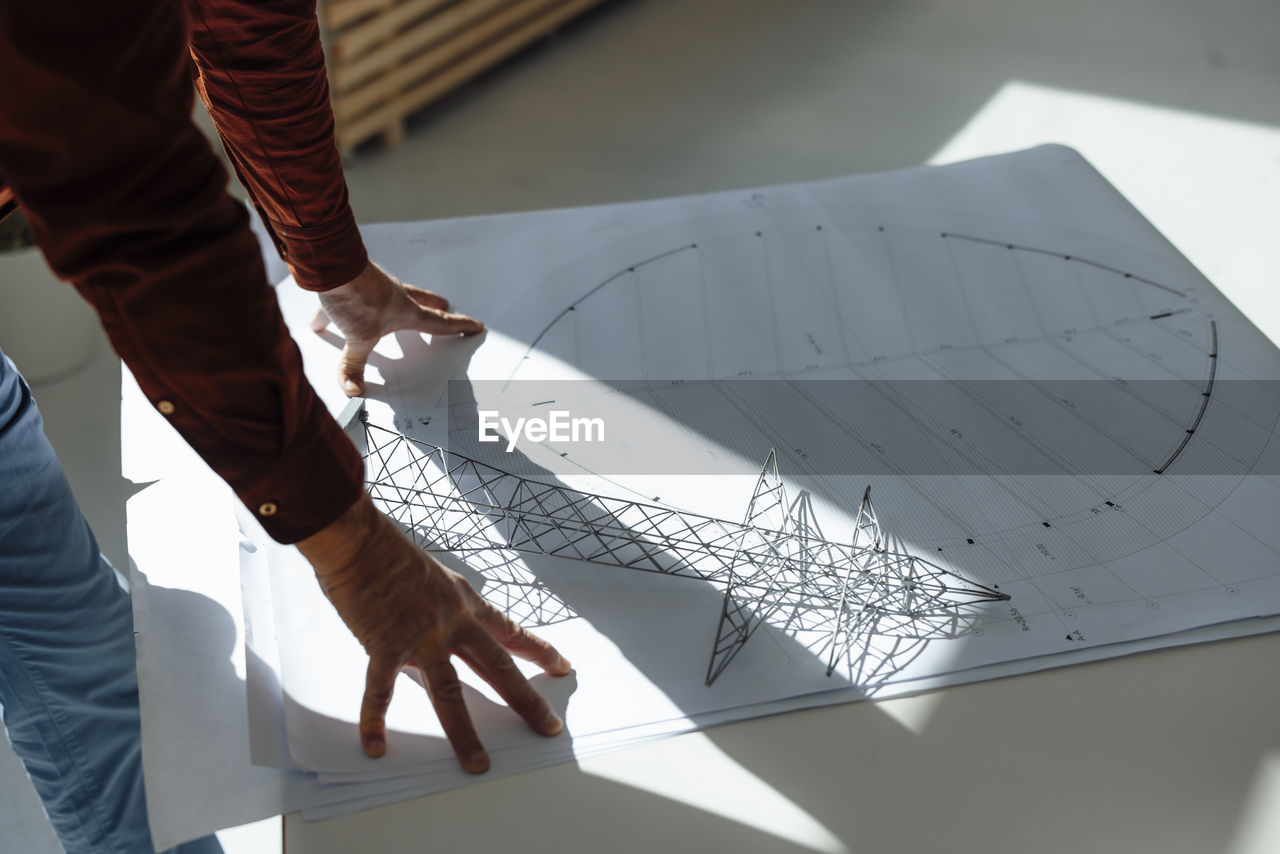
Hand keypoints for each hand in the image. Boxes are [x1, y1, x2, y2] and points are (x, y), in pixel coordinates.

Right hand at [297, 493, 570, 772]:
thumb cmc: (390, 552)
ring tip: (478, 763)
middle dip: (525, 700)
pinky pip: (381, 691)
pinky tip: (376, 746)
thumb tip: (445, 623)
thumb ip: (444, 603)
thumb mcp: (434, 574)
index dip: (538, 650)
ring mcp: (421, 636)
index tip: (562, 666)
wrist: (360, 539)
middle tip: (548, 726)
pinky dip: (375, 721)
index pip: (510, 631)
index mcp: (465, 602)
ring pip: (449, 692)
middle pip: (497, 668)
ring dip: (464, 732)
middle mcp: (452, 622)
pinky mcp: (386, 644)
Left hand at [310, 260, 483, 396]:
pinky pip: (345, 303)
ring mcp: (373, 288)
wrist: (331, 266)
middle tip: (443, 306)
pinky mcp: (350, 286)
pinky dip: (334, 315)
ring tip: (385, 314)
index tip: (474, 325)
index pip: (438, 323)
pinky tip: (320, 322)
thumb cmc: (356, 297)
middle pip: (419, 302)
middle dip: (433, 306)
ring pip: (387, 297)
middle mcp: (393, 297)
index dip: (458, 326)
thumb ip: (354, 366)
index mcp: (406, 311)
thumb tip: (354, 390)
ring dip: (392, 304)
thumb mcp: (358, 338)